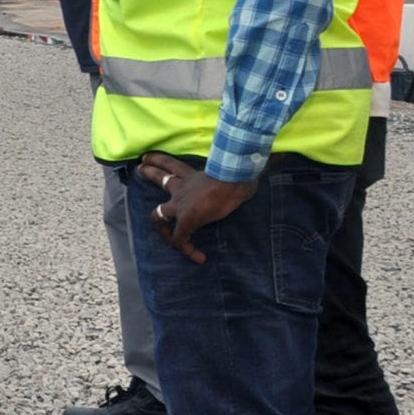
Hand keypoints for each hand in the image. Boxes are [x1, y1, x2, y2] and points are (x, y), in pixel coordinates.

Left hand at [138, 152, 256, 263]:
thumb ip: (241, 169)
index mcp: (192, 175)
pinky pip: (181, 239)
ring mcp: (180, 204)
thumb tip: (273, 158)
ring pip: (158, 214)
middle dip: (150, 174)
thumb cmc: (239, 172)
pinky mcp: (186, 220)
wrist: (232, 178)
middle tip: (141, 169)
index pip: (172, 165)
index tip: (149, 157)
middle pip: (159, 178)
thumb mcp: (234, 170)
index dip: (159, 161)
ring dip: (159, 225)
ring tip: (163, 232)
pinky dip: (187, 249)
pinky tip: (200, 257)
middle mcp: (181, 188)